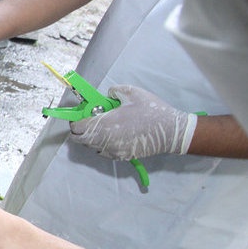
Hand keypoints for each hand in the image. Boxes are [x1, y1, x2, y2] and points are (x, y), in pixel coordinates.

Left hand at [68, 85, 197, 159]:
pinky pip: (104, 152)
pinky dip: (102, 144)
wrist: (172, 132)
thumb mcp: (132, 92)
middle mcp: (105, 140)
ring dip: (92, 137)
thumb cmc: (152, 111)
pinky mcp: (122, 156)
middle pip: (80, 140)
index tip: (81, 114)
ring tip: (105, 126)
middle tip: (91, 119)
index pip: (77, 128)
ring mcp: (113, 150)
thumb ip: (114, 91)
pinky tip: (114, 135)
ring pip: (91, 146)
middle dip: (81, 130)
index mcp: (105, 124)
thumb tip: (107, 95)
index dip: (76, 120)